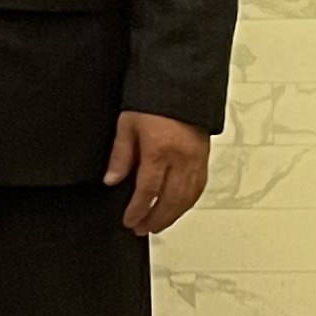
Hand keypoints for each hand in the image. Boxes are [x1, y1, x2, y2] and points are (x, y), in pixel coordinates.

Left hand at [107, 111, 210, 233]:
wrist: (181, 86)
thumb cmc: (152, 101)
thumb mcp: (127, 125)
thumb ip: (120, 155)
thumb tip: (111, 180)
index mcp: (160, 150)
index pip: (148, 190)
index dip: (138, 210)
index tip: (129, 221)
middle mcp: (181, 159)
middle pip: (170, 200)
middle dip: (155, 219)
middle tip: (141, 229)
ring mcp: (196, 160)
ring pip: (187, 198)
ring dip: (172, 216)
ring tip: (157, 225)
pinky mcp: (204, 158)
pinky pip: (198, 188)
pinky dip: (187, 203)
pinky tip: (177, 209)